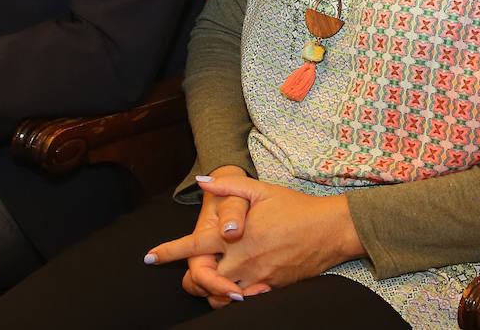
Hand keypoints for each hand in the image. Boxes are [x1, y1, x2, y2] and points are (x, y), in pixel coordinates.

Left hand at [148, 175, 363, 296]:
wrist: (331, 230)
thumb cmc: (296, 207)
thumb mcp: (261, 190)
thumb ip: (228, 186)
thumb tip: (202, 179)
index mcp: (236, 237)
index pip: (194, 248)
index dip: (169, 252)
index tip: (149, 257)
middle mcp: (242, 262)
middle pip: (204, 280)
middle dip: (191, 280)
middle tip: (187, 276)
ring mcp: (257, 278)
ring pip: (222, 295)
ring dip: (212, 290)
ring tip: (209, 280)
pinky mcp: (271, 288)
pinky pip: (244, 299)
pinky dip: (234, 296)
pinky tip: (234, 287)